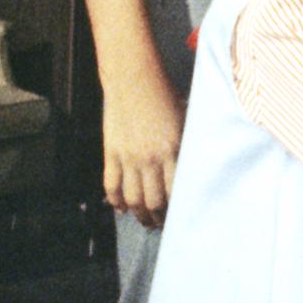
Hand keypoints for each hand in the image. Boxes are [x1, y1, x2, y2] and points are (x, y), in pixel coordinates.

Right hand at [102, 66, 185, 227]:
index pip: (177, 191)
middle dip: (159, 218)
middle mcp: (152, 158)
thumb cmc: (165, 94)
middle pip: (154, 201)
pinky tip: (120, 208)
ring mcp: (129, 157)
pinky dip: (115, 200)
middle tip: (162, 224)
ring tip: (144, 220)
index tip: (182, 217)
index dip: (178, 209)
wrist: (134, 78)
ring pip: (133, 198)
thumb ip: (186, 144)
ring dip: (139, 214)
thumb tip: (191, 165)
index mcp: (174, 150)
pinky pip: (111, 184)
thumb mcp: (184, 119)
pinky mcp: (111, 152)